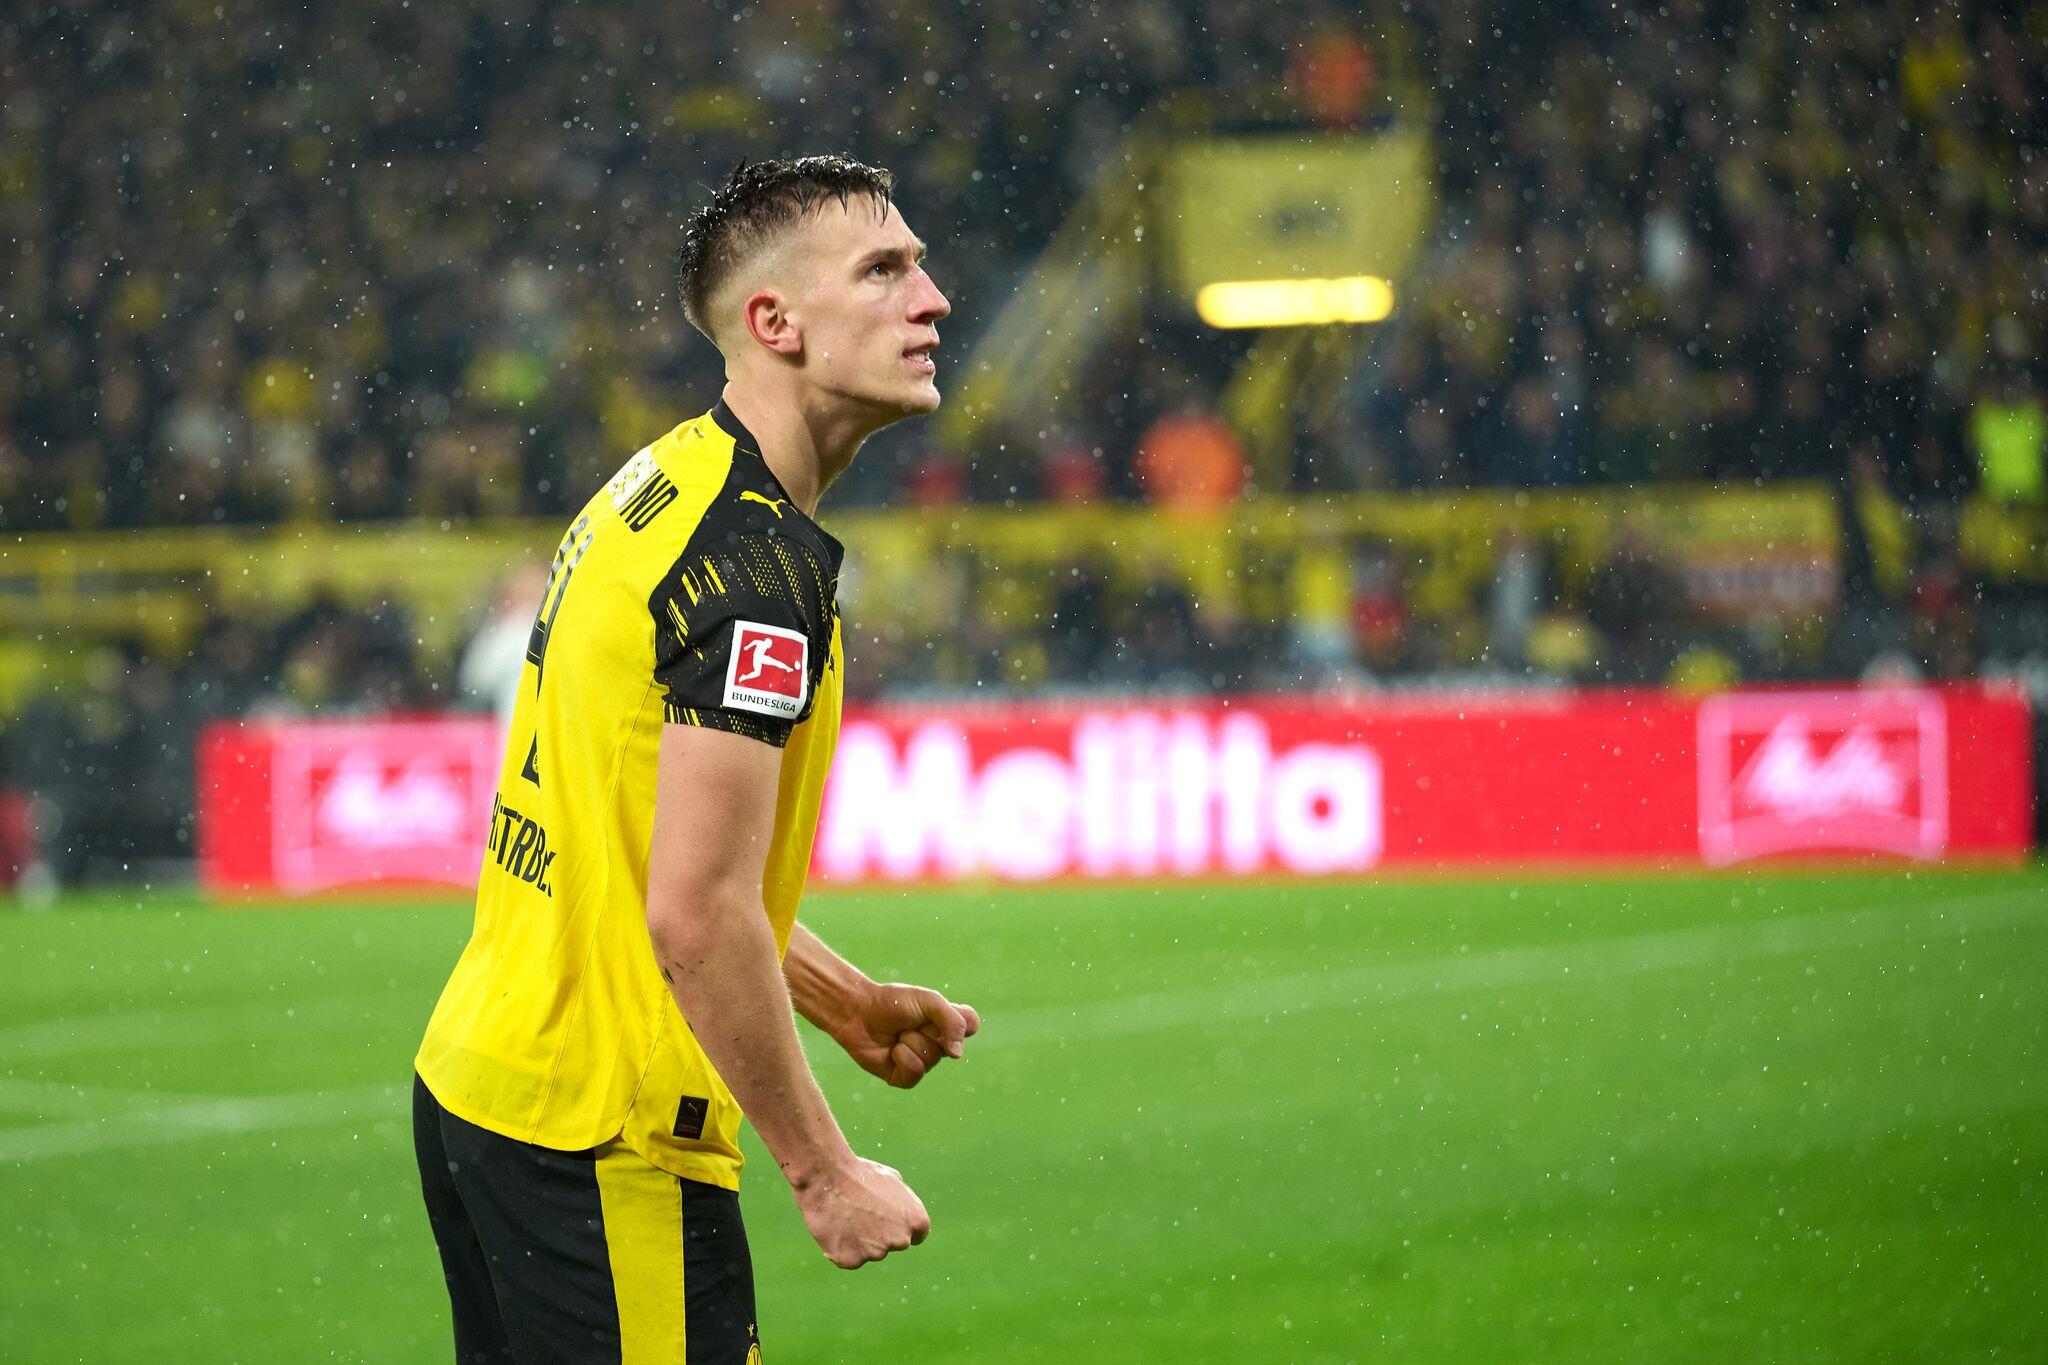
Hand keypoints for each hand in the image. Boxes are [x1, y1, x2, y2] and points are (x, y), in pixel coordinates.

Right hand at [793, 1156, 930, 1268]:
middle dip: (881, 1234)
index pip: (918, 1235)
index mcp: (916, 1220)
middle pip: (892, 1244)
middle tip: (861, 1214)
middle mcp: (901, 1241)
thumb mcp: (893, 1180)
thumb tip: (903, 1215)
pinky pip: (848, 1258)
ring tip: (845, 1216)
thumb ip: (904, 1204)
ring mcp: (876, 1253)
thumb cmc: (860, 1174)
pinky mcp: (852, 1261)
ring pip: (869, 1252)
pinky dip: (841, 1247)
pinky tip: (835, 1228)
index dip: (901, 1226)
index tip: (889, 1220)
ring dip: (859, 1240)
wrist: (829, 1177)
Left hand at [831, 983, 980, 1088]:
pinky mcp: (904, 1077)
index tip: (936, 1011)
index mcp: (946, 1022)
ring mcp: (922, 1061)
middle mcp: (938, 1044)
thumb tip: (956, 1055)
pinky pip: (914, 1074)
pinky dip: (902, 1058)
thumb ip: (952, 1022)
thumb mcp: (929, 1001)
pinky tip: (892, 1050)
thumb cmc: (893, 1002)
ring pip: (930, 1060)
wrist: (858, 1012)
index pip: (971, 1025)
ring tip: (897, 1034)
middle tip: (909, 1021)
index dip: (957, 1021)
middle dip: (925, 1030)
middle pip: (949, 1045)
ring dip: (910, 1042)